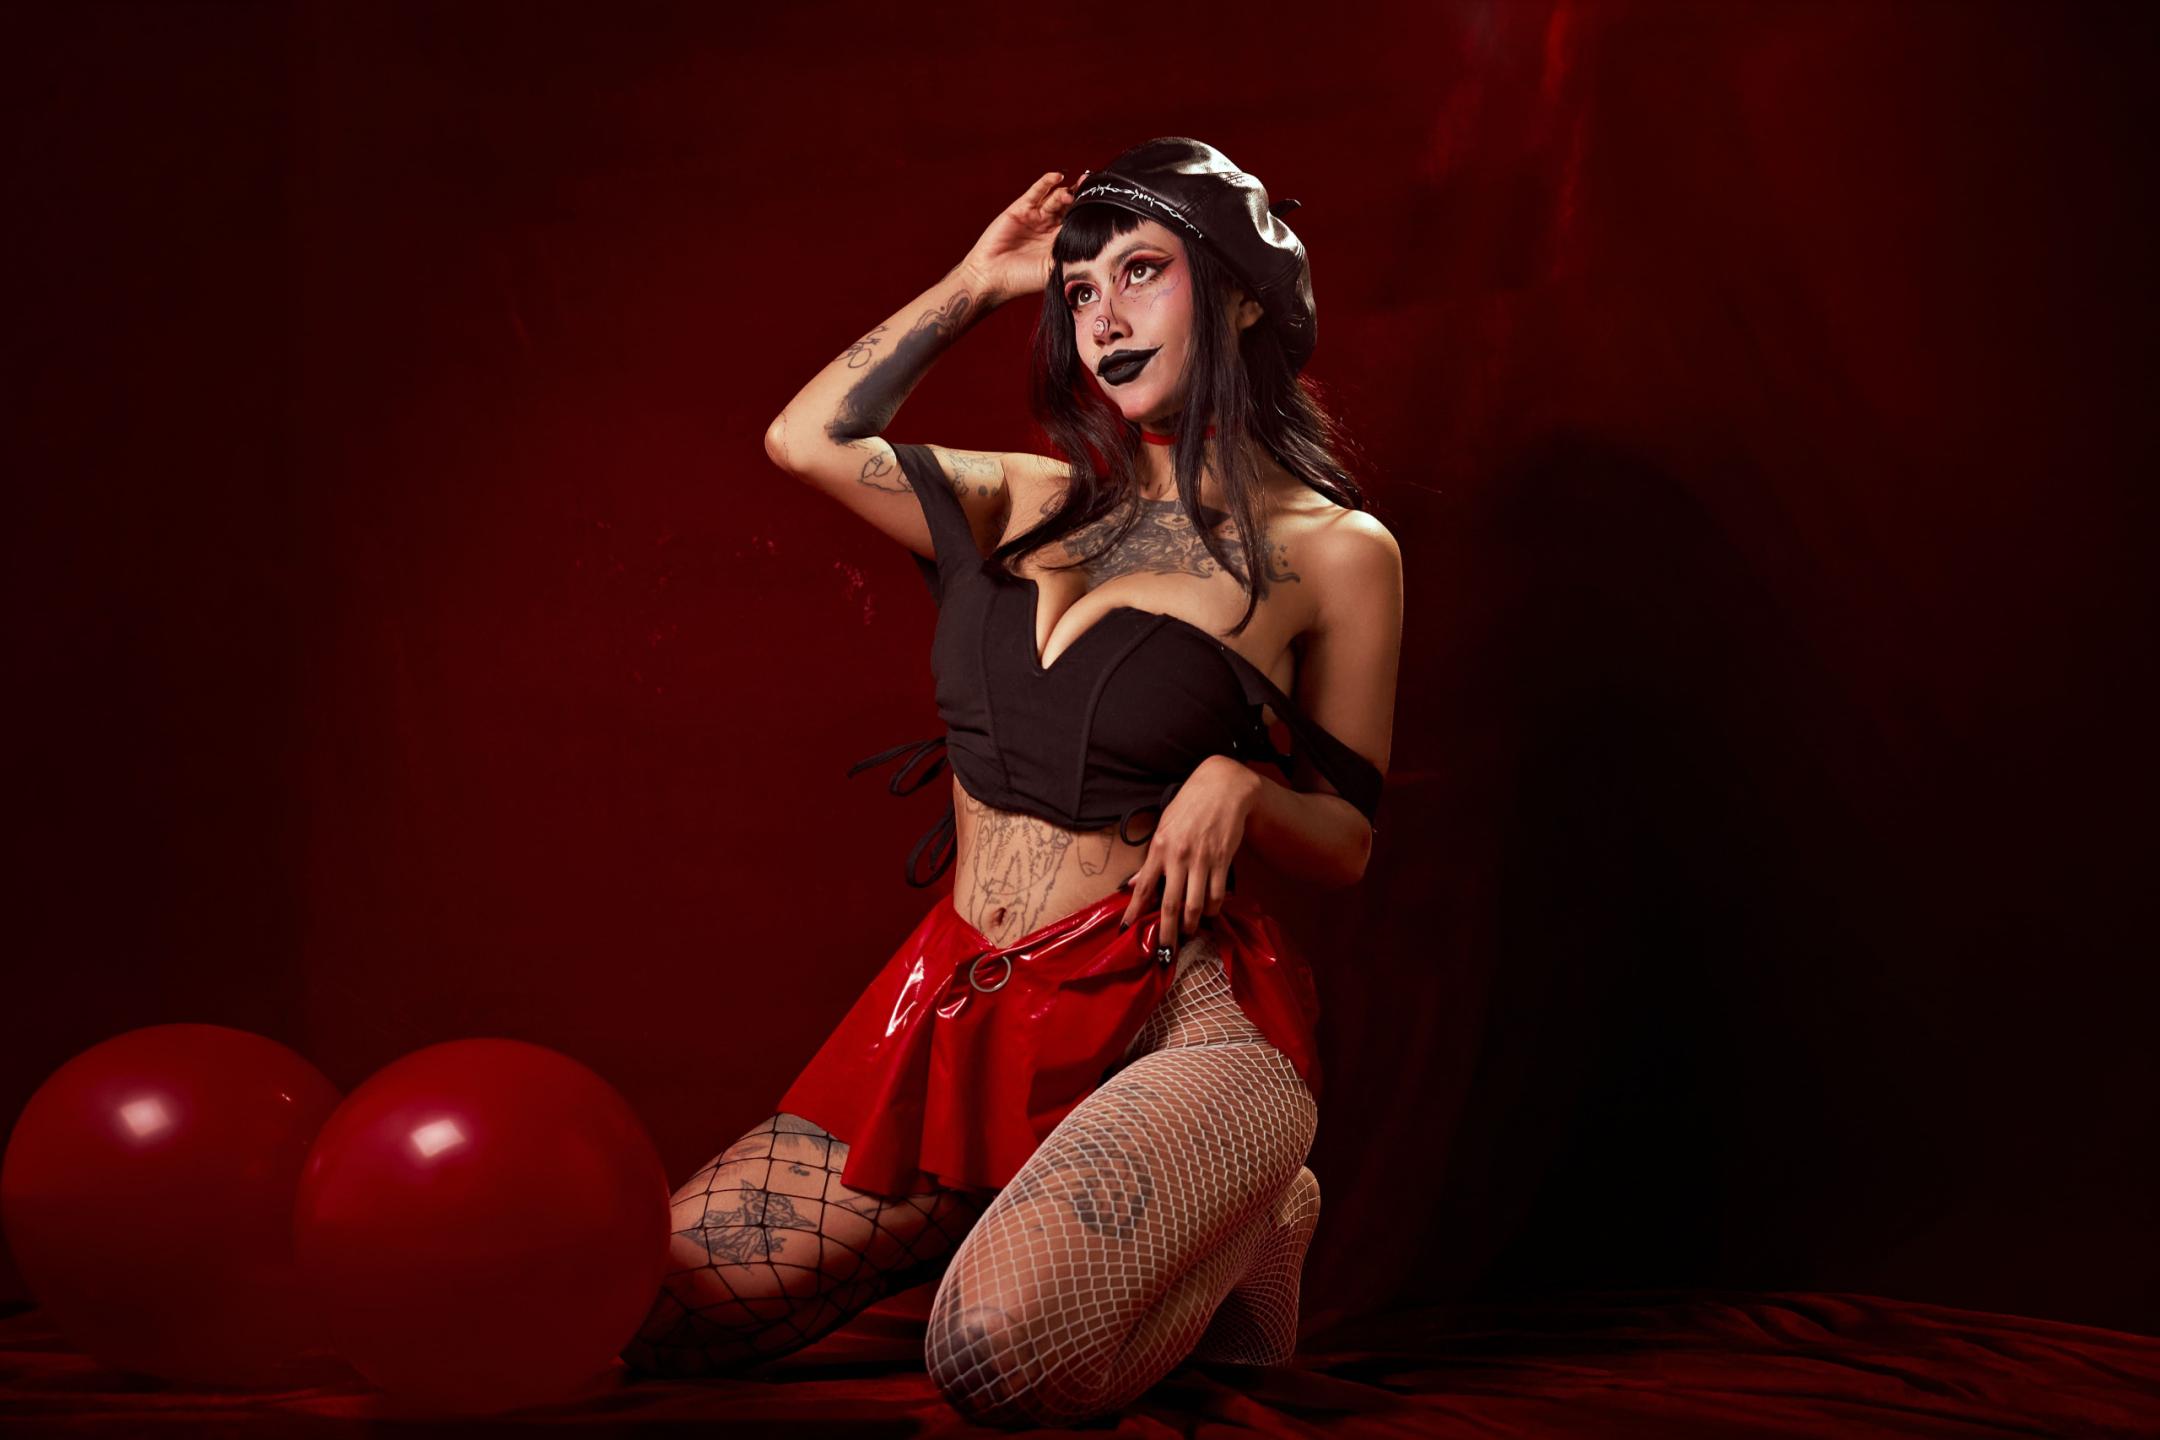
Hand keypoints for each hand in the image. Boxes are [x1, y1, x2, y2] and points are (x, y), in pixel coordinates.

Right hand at [960, 169, 1086, 305]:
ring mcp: (1035, 217)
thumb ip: (1071, 256)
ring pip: (1055, 198)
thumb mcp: (1054, 270)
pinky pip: (1036, 192)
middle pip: (1070, 206)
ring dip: (1066, 192)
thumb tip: (1097, 246)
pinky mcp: (1020, 209)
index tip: (1103, 203)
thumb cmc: (1023, 280)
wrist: (993, 277)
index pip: (1079, 222)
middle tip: (1093, 187)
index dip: (1089, 212)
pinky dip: (1046, 183)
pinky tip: (1057, 177)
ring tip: (1073, 191)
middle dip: (1081, 196)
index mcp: (1060, 243)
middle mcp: (1049, 228)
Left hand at [1118, 757, 1260, 955]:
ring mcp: (1202, 860)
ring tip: (1188, 932)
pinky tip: (1209, 913)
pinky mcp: (1222, 861)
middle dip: (1166, 933)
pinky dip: (1213, 909)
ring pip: (1195, 906)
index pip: (1143, 888)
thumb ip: (1151, 859)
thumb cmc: (1190, 805)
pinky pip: (1216, 895)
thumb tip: (1134, 883)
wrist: (1223, 787)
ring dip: (1191, 924)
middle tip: (1164, 952)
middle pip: (1169, 905)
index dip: (1134, 912)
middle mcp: (1179, 857)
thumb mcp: (1164, 826)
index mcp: (1159, 847)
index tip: (1126, 931)